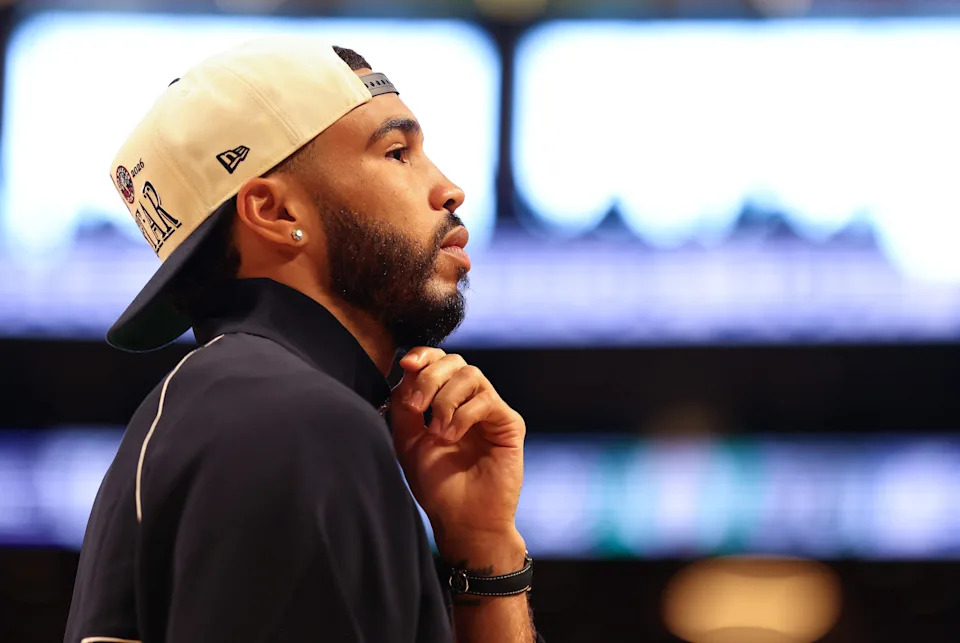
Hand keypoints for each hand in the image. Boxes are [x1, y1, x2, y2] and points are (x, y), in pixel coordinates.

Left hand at [390, 348, 525, 546]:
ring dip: (446, 398)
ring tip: (437, 431)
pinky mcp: (509, 424)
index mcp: (446, 400)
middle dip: (430, 377)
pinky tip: (451, 436)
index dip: (424, 355)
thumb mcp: (408, 441)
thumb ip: (405, 406)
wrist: (462, 520)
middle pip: (455, 361)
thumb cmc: (436, 485)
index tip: (406, 365)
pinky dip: (463, 414)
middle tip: (417, 406)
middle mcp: (470, 401)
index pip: (439, 361)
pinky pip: (487, 400)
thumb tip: (404, 371)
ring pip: (471, 374)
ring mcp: (491, 411)